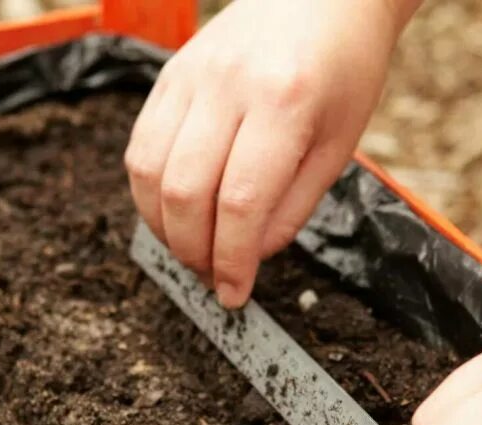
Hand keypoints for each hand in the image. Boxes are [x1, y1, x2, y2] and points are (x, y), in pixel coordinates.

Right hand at [125, 0, 408, 308]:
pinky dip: (149, 193)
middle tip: (212, 276)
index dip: (230, 261)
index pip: (240, 203)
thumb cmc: (341, 73)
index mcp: (284, 103)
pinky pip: (140, 146)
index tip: (233, 294)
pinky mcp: (169, 75)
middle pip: (184, 192)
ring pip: (148, 171)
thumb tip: (246, 258)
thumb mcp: (338, 148)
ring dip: (163, 228)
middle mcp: (228, 85)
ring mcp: (190, 75)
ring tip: (192, 249)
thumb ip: (291, 209)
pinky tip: (175, 212)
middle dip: (193, 252)